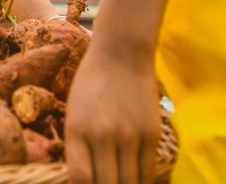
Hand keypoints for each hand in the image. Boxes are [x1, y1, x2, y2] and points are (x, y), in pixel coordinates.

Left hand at [64, 43, 159, 183]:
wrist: (122, 53)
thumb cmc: (91, 82)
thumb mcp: (73, 112)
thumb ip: (78, 145)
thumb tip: (86, 179)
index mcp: (77, 130)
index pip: (81, 178)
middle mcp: (102, 136)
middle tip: (105, 183)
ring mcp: (129, 136)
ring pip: (129, 182)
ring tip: (119, 183)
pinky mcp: (151, 134)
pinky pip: (147, 171)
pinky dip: (141, 181)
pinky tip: (136, 181)